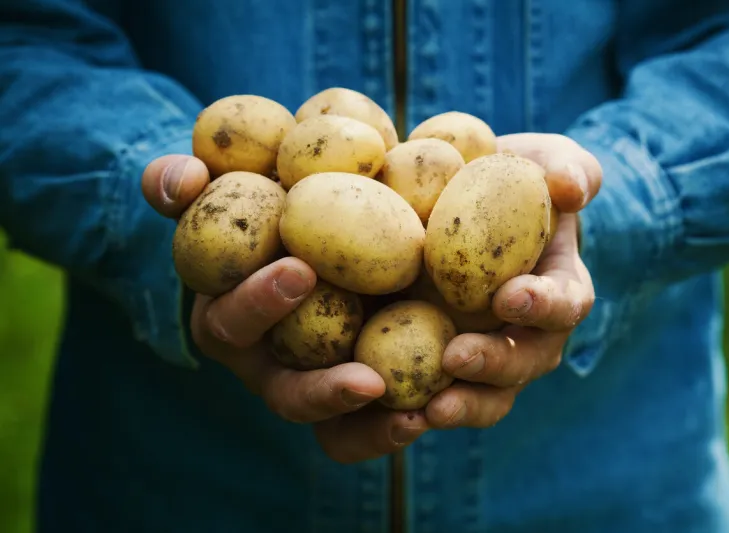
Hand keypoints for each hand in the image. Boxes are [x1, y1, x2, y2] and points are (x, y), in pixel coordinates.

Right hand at [142, 154, 427, 462]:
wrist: (325, 223)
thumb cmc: (267, 206)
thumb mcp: (225, 188)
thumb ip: (186, 183)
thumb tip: (183, 179)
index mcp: (231, 320)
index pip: (233, 321)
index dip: (258, 302)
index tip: (300, 270)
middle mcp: (273, 365)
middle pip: (288, 396)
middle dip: (322, 391)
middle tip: (368, 381)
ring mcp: (318, 384)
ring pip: (335, 429)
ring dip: (371, 429)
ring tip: (414, 419)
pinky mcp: (362, 389)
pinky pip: (375, 426)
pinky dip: (398, 424)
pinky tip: (437, 411)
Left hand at [424, 133, 601, 428]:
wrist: (455, 203)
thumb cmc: (506, 178)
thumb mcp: (540, 159)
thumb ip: (567, 167)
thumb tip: (571, 188)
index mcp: (556, 289)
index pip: (565, 303)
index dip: (544, 304)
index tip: (510, 295)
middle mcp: (527, 333)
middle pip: (524, 363)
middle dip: (495, 365)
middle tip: (456, 358)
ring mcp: (486, 355)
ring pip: (486, 397)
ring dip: (461, 407)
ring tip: (426, 412)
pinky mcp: (439, 366)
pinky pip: (435, 398)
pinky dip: (414, 411)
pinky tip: (384, 411)